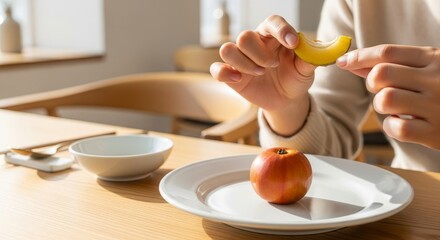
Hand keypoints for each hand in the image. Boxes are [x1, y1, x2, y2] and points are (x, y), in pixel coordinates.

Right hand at [210, 15, 315, 135]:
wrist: (286, 99)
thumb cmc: (295, 77)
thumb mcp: (306, 69)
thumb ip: (310, 57)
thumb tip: (316, 49)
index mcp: (273, 36)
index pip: (272, 22)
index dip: (281, 30)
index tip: (293, 43)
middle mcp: (254, 43)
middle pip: (245, 36)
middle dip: (260, 54)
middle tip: (272, 65)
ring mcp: (240, 59)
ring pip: (228, 49)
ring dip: (245, 63)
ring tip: (260, 73)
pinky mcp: (231, 75)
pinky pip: (217, 69)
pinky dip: (224, 73)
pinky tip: (238, 79)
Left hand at [337, 45, 439, 148]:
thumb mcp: (431, 68)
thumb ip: (396, 64)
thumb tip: (354, 63)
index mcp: (435, 59)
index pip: (388, 52)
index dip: (359, 56)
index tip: (343, 61)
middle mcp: (437, 80)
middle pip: (382, 74)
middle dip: (371, 83)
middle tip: (380, 89)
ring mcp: (438, 107)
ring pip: (386, 100)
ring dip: (381, 105)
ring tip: (395, 108)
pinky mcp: (437, 133)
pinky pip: (397, 128)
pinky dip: (391, 127)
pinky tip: (402, 124)